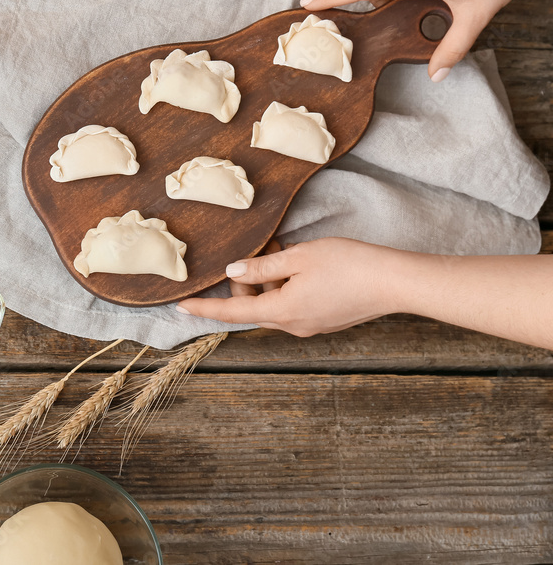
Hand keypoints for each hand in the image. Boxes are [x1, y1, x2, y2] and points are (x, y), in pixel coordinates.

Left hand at [177, 238, 400, 336]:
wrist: (396, 282)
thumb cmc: (349, 264)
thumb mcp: (299, 257)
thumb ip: (262, 267)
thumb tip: (233, 274)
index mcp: (282, 312)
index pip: (232, 314)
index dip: (204, 308)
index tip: (180, 306)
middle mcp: (293, 326)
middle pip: (253, 308)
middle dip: (246, 283)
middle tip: (261, 249)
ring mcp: (311, 326)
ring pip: (273, 305)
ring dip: (269, 281)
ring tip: (283, 249)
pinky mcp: (325, 320)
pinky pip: (293, 305)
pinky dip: (286, 286)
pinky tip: (298, 263)